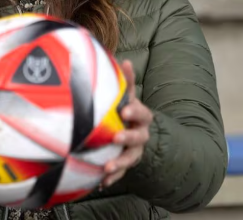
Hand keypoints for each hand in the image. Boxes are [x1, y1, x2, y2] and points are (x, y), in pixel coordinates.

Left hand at [102, 60, 152, 187]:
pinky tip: (101, 183)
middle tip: (116, 137)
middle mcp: (141, 134)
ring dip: (120, 163)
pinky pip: (121, 173)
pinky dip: (112, 178)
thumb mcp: (127, 96)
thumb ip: (126, 81)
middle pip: (139, 137)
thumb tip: (125, 59)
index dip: (134, 111)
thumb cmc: (126, 110)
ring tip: (107, 168)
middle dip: (128, 138)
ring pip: (130, 158)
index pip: (141, 112)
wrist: (134, 130)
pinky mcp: (126, 163)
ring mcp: (135, 150)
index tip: (124, 111)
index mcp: (141, 116)